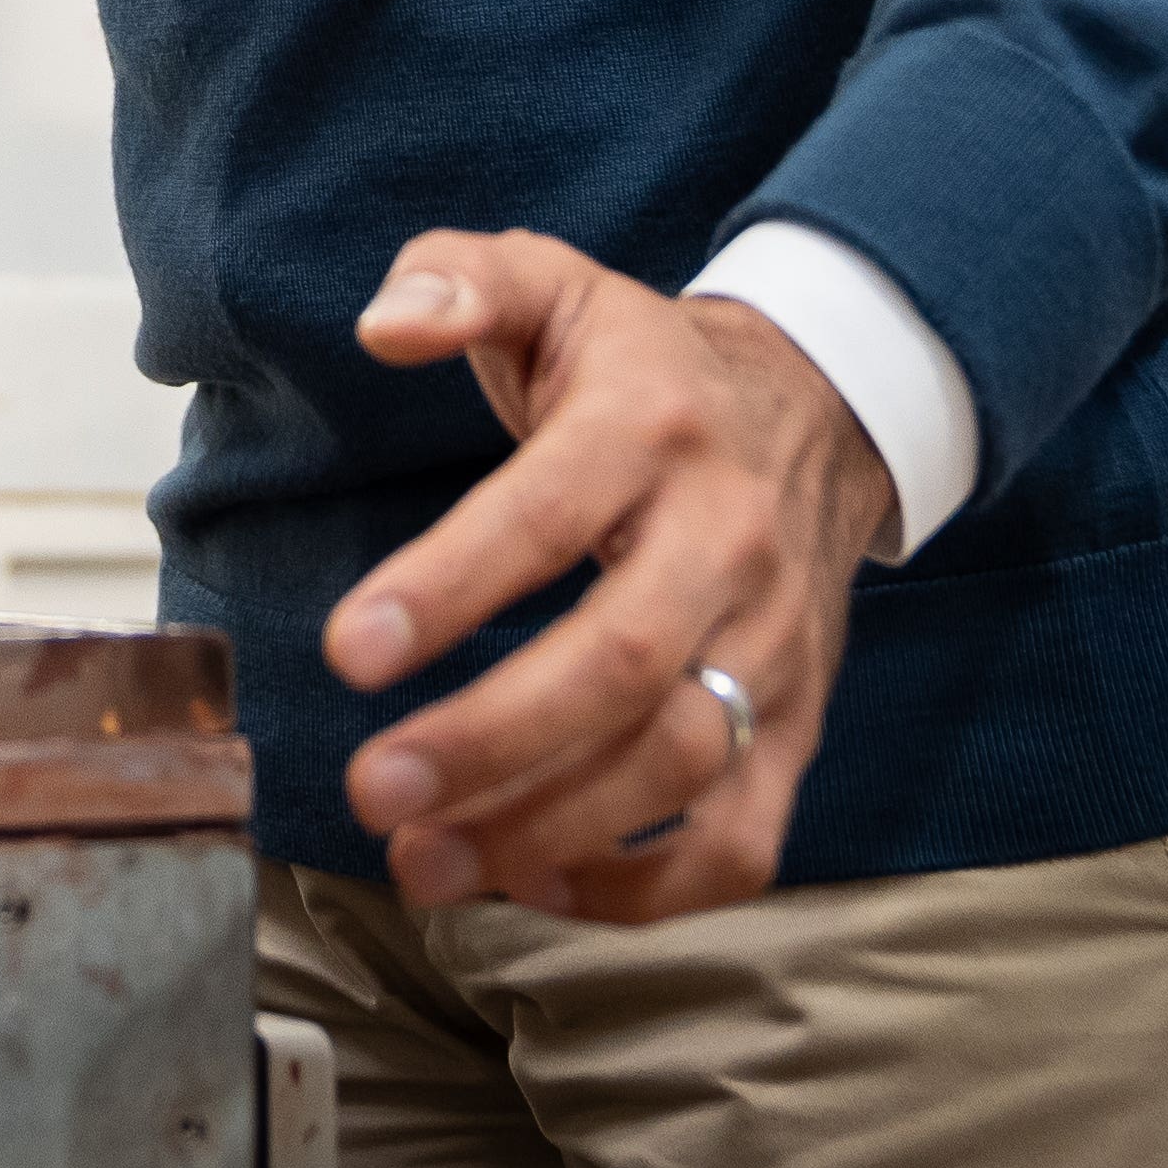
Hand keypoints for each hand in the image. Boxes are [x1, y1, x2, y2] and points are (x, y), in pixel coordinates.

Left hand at [320, 229, 897, 921]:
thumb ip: (456, 279)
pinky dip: (645, 888)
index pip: (546, 513)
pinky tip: (535, 883)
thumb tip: (385, 325)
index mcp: (648, 426)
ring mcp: (774, 643)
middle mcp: (727, 540)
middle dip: (490, 741)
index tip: (347, 650)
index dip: (447, 586)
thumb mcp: (553, 285)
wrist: (820, 410)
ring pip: (681, 762)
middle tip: (372, 787)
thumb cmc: (644, 366)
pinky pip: (742, 839)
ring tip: (424, 861)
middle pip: (621, 663)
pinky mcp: (799, 725)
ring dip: (547, 830)